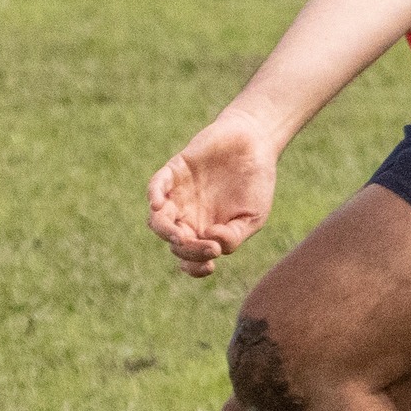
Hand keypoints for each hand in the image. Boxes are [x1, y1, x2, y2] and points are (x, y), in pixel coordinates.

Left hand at [147, 111, 278, 277]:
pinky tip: (158, 205)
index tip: (210, 266)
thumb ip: (234, 236)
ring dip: (164, 230)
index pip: (190, 258)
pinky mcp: (174, 171)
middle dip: (187, 250)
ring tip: (179, 235)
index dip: (194, 267)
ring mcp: (179, 195)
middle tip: (209, 247)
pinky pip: (156, 186)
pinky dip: (154, 196)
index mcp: (206, 232)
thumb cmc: (256, 182)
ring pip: (158, 220)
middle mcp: (188, 216)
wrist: (256, 142)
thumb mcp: (253, 216)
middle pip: (174, 242)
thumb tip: (212, 244)